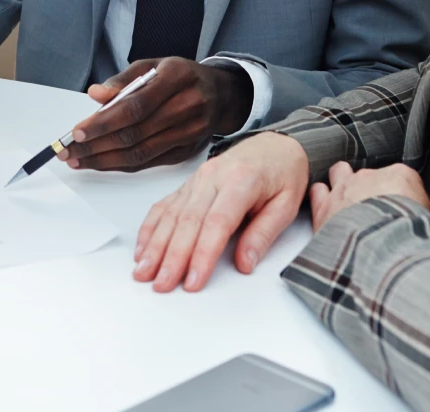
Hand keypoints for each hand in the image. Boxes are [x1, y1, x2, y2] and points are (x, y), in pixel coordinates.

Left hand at [60, 57, 253, 170]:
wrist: (221, 95)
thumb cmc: (181, 77)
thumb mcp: (154, 65)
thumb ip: (123, 80)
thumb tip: (95, 95)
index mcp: (176, 78)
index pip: (134, 106)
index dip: (103, 122)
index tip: (76, 131)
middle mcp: (187, 107)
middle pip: (134, 133)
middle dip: (95, 145)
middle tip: (67, 150)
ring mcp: (189, 132)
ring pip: (140, 153)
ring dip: (103, 159)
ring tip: (77, 160)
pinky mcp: (187, 152)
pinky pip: (148, 162)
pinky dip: (121, 165)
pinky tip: (100, 162)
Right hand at [131, 132, 308, 291]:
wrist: (274, 145)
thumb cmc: (283, 173)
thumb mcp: (287, 204)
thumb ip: (265, 234)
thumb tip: (245, 263)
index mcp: (241, 181)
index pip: (217, 223)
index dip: (202, 254)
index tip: (194, 280)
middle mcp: (213, 178)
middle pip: (187, 222)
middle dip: (172, 257)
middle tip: (162, 284)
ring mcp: (197, 180)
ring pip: (171, 215)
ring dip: (155, 246)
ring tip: (143, 272)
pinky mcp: (188, 184)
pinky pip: (164, 206)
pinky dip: (150, 228)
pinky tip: (142, 248)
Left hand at [309, 161, 429, 232]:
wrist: (383, 252)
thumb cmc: (412, 239)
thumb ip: (426, 217)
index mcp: (402, 176)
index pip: (400, 178)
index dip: (399, 195)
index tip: (401, 210)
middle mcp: (370, 176)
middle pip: (369, 175)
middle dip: (369, 189)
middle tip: (375, 210)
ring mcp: (344, 188)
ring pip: (339, 172)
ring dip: (342, 185)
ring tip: (348, 204)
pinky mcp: (324, 206)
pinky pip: (317, 191)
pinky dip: (320, 197)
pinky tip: (325, 208)